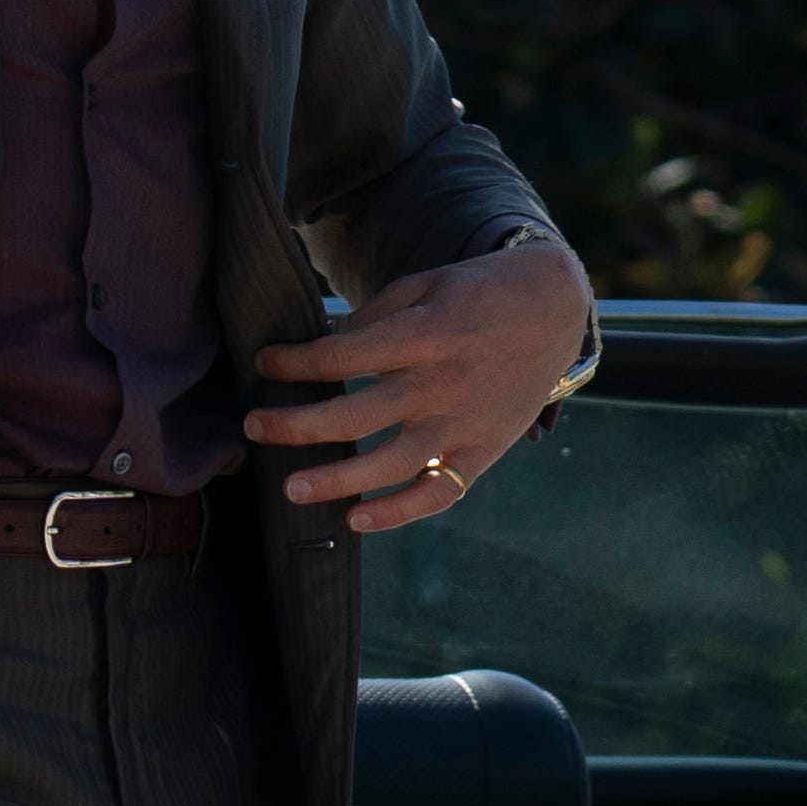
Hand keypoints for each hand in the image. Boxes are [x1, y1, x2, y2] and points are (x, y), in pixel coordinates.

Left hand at [244, 238, 591, 533]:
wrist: (552, 309)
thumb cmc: (475, 294)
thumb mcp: (423, 286)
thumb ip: (374, 319)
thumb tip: (322, 352)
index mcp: (423, 334)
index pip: (341, 356)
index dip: (294, 363)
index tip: (264, 363)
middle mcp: (440, 383)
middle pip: (355, 417)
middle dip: (295, 426)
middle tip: (254, 428)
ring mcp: (462, 423)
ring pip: (389, 465)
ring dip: (335, 481)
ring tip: (290, 488)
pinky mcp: (481, 451)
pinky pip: (436, 493)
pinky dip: (397, 513)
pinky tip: (356, 519)